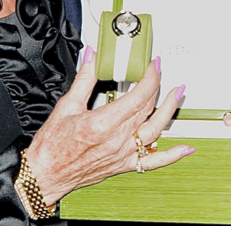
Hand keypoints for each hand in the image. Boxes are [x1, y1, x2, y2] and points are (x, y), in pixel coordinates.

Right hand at [25, 49, 192, 204]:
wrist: (45, 175)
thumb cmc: (51, 146)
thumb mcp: (66, 106)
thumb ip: (85, 79)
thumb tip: (93, 57)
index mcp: (103, 124)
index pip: (138, 96)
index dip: (150, 78)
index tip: (153, 65)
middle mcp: (116, 141)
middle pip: (147, 109)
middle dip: (157, 86)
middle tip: (160, 71)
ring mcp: (122, 155)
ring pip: (155, 131)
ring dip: (170, 111)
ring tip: (178, 94)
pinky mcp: (123, 166)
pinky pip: (152, 162)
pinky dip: (171, 156)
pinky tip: (185, 149)